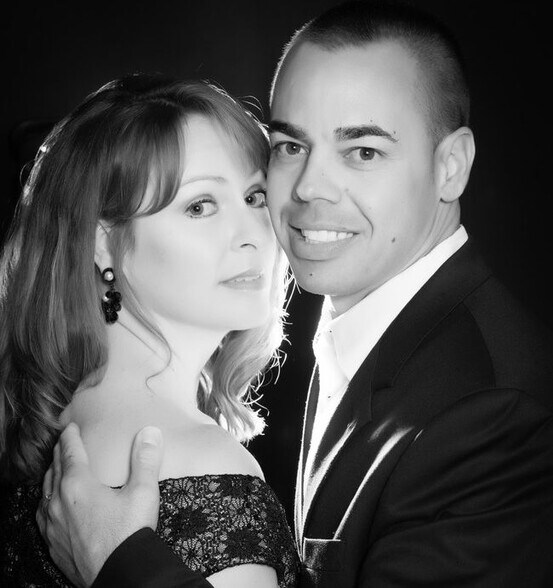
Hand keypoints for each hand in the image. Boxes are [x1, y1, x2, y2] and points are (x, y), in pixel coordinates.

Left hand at [36, 422, 163, 586]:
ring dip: (52, 476)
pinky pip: (43, 515)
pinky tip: (53, 504)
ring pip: (46, 491)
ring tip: (58, 470)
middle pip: (54, 469)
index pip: (69, 451)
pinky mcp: (53, 543)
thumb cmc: (129, 532)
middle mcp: (59, 501)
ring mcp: (53, 524)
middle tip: (65, 443)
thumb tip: (150, 432)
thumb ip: (145, 459)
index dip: (70, 436)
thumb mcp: (143, 491)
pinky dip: (48, 501)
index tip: (71, 426)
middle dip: (60, 453)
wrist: (119, 574)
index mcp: (78, 484)